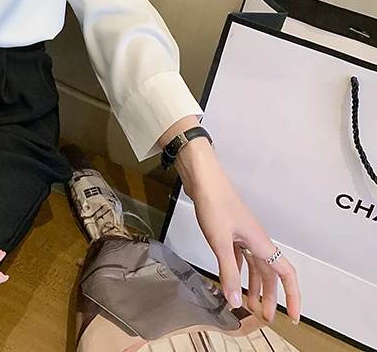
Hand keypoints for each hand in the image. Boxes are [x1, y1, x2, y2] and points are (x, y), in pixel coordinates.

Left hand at [175, 138, 301, 323]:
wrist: (202, 178)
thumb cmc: (214, 203)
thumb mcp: (220, 241)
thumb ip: (228, 272)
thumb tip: (236, 302)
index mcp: (261, 243)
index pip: (286, 274)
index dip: (293, 296)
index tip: (293, 316)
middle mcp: (256, 240)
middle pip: (270, 274)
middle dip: (270, 297)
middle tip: (264, 317)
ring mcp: (242, 235)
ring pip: (254, 266)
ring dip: (253, 286)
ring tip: (247, 304)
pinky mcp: (229, 231)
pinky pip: (239, 257)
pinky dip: (237, 271)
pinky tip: (231, 281)